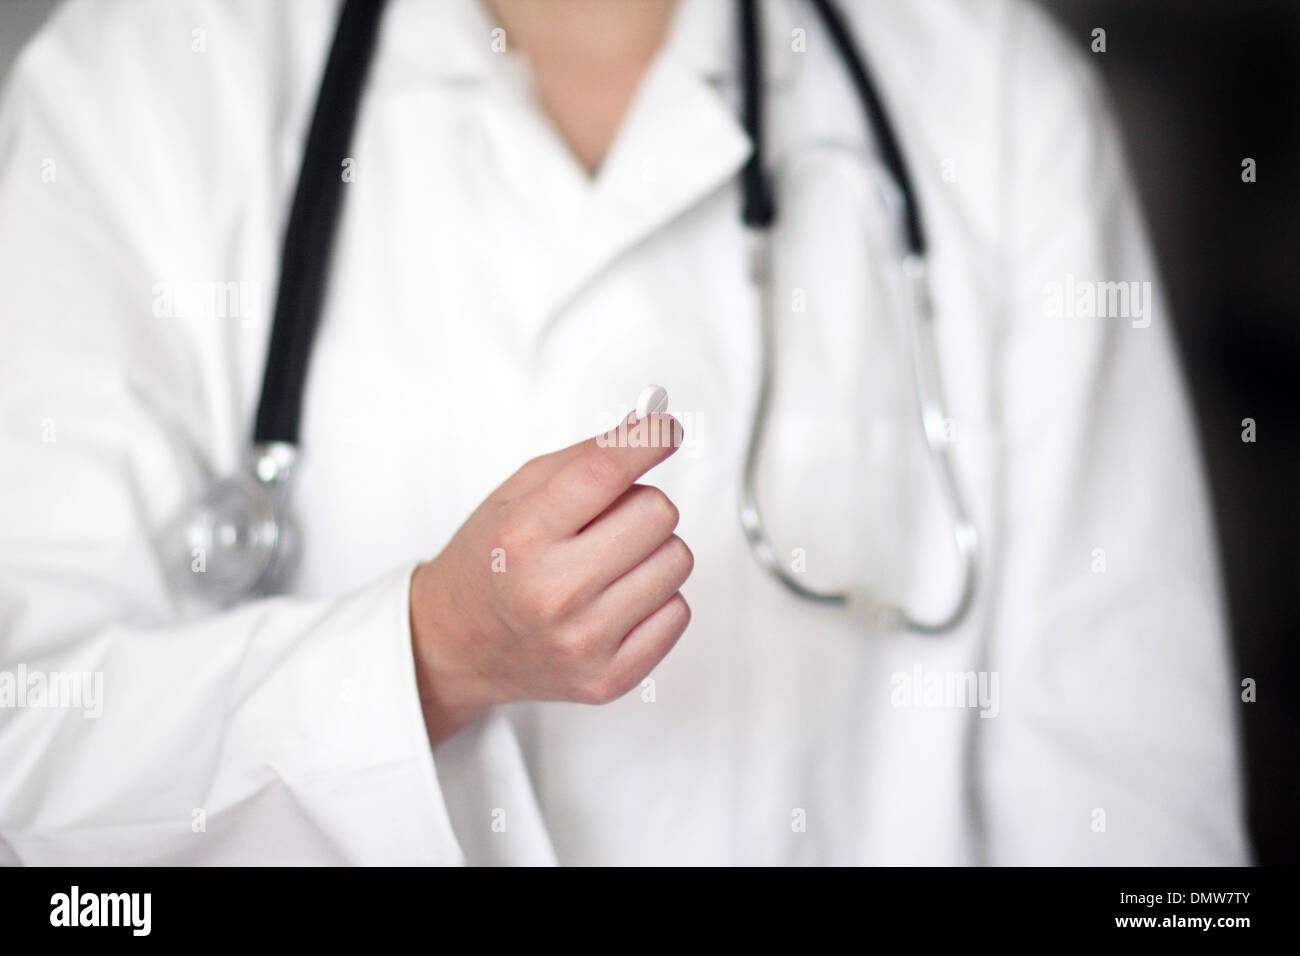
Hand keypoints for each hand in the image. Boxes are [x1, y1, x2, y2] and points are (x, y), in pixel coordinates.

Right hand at [410, 413, 691, 746]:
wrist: (455, 647)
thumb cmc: (488, 563)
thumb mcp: (514, 495)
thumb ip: (585, 457)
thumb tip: (651, 426)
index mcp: (522, 537)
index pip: (606, 470)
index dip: (648, 439)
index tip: (665, 430)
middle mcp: (553, 592)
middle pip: (658, 513)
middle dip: (639, 505)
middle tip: (606, 522)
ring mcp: (584, 641)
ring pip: (677, 560)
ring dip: (652, 552)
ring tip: (608, 564)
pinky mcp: (610, 678)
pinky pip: (679, 612)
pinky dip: (656, 599)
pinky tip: (615, 601)